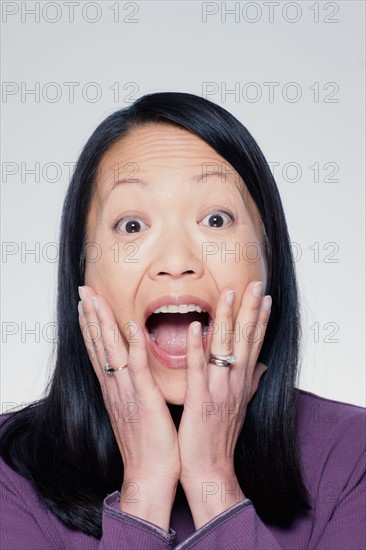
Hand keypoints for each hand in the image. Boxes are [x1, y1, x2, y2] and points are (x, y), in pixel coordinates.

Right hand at [77, 285, 179, 528]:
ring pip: (111, 350)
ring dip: (102, 322)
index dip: (91, 325)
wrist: (149, 475)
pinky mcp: (144, 399)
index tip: (85, 304)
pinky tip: (131, 325)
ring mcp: (127, 391)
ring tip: (94, 299)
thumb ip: (133, 389)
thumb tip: (134, 373)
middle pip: (98, 345)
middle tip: (83, 291)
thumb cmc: (148, 445)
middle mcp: (115, 387)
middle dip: (90, 316)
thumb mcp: (135, 411)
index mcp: (114, 389)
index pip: (98, 350)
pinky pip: (138, 368)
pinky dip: (134, 345)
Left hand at [177, 281, 270, 526]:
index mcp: (241, 382)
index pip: (254, 343)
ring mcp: (218, 389)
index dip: (260, 318)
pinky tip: (194, 326)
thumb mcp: (240, 406)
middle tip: (256, 284)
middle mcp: (234, 382)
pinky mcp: (198, 399)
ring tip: (229, 293)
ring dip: (226, 319)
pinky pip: (197, 369)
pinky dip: (196, 347)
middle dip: (251, 310)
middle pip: (245, 339)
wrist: (210, 469)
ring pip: (224, 348)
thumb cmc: (221, 437)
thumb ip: (250, 382)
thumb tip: (263, 365)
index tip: (265, 296)